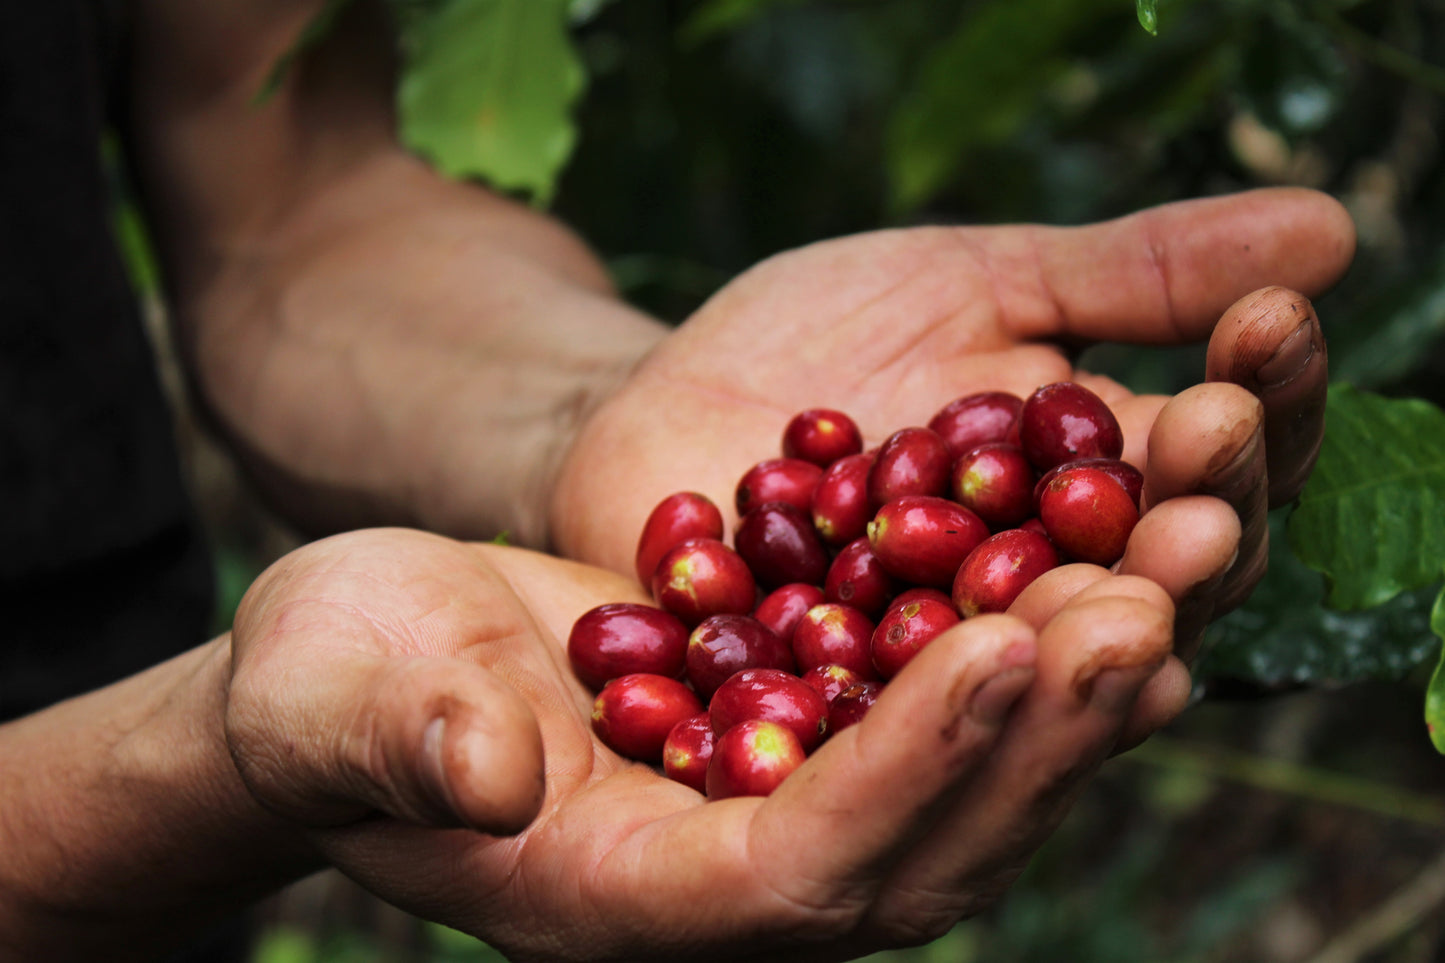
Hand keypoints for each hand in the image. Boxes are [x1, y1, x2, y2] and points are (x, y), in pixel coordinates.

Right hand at [227, 527, 1181, 960]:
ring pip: (966, 771)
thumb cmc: (339, 682)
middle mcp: (738, 877)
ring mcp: (789, 806)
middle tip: (1147, 599)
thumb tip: (483, 774)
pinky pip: (944, 696)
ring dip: (1075, 676)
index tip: (1004, 648)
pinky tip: (1105, 537)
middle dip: (1041, 730)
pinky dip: (1031, 627)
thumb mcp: (340, 696)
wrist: (381, 658)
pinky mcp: (817, 728)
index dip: (905, 773)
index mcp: (630, 898)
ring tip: (1168, 556)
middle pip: (926, 838)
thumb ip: (404, 742)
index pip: (796, 871)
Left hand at [550, 188, 1348, 689]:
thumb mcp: (974, 281)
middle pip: (1160, 584)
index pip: (1217, 468)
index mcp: (1102, 497)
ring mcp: (956, 672)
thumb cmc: (819, 341)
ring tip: (1138, 570)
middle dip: (1193, 520)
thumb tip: (1330, 229)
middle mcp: (1052, 601)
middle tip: (1209, 458)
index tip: (1262, 327)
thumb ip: (1128, 274)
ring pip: (1055, 671)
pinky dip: (946, 693)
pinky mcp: (851, 722)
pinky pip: (908, 721)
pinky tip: (996, 658)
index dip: (1256, 400)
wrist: (651, 403)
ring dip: (1100, 623)